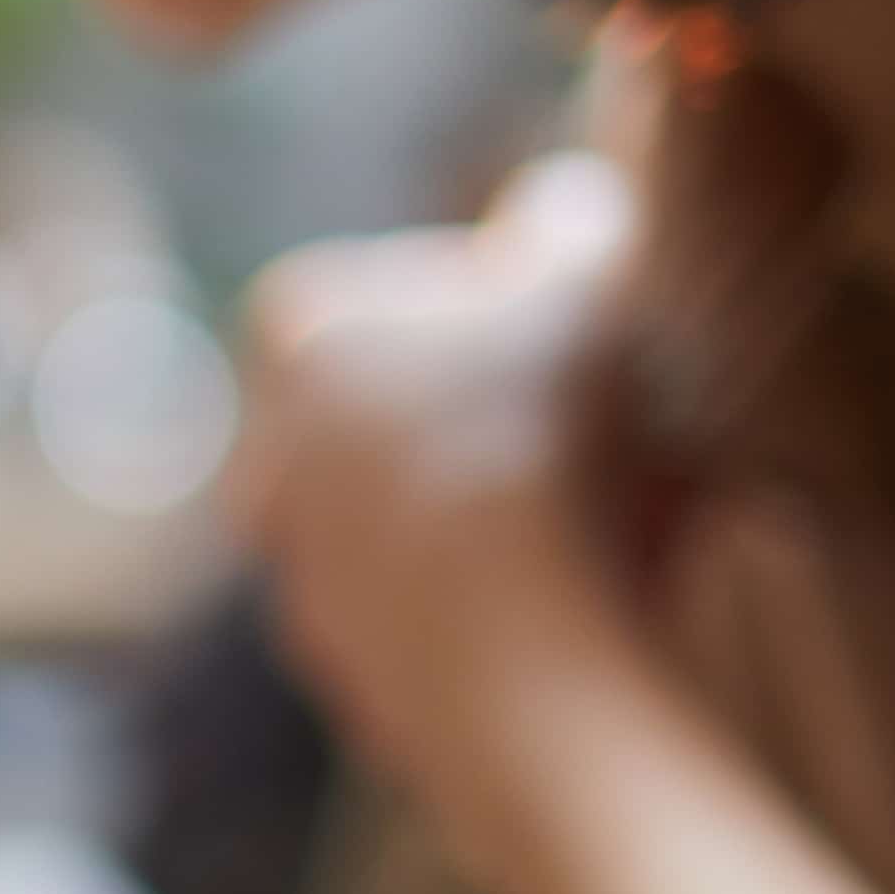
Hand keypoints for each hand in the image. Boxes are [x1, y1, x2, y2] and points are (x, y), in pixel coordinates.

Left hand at [230, 153, 647, 819]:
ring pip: (428, 526)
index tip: (568, 326)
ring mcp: (308, 586)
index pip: (380, 290)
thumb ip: (569, 225)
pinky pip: (458, 627)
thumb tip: (563, 205)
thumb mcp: (586, 279)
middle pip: (402, 414)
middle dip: (495, 415)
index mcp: (298, 342)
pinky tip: (605, 605)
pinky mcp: (365, 687)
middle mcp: (271, 466)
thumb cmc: (541, 434)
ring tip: (623, 518)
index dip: (484, 301)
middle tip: (602, 422)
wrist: (515, 649)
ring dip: (511, 518)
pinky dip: (518, 612)